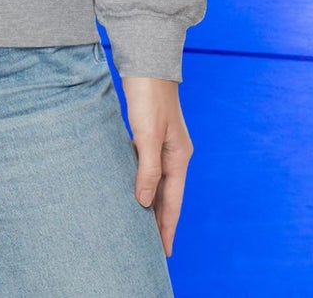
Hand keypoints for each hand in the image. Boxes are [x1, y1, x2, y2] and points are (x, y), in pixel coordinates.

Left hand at [119, 75, 192, 256]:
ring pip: (158, 181)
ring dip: (151, 202)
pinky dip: (144, 182)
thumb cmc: (149, 96)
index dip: (166, 227)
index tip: (164, 252)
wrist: (147, 61)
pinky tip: (134, 188)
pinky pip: (149, 167)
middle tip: (152, 247)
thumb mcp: (147, 134)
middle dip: (161, 221)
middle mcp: (174, 153)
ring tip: (142, 224)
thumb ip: (147, 169)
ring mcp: (163, 143)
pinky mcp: (151, 133)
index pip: (173, 202)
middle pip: (168, 195)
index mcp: (178, 157)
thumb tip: (145, 202)